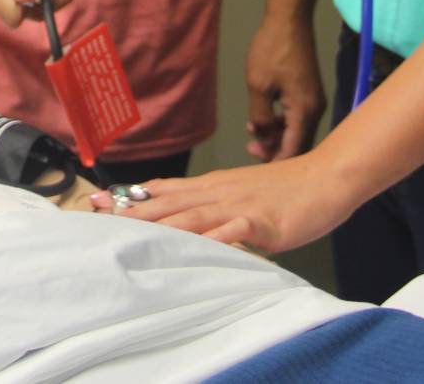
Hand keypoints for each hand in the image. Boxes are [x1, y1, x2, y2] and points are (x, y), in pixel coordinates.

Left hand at [88, 155, 351, 253]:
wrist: (327, 177)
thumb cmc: (287, 190)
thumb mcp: (241, 192)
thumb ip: (212, 204)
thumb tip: (183, 216)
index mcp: (213, 186)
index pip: (164, 190)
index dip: (130, 197)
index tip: (96, 201)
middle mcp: (219, 192)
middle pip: (168, 202)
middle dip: (132, 210)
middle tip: (97, 216)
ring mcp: (240, 205)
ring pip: (192, 214)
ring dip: (160, 223)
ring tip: (131, 231)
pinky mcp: (263, 221)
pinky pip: (234, 230)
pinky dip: (214, 237)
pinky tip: (197, 245)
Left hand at [244, 14, 324, 161]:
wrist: (289, 18)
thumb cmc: (272, 50)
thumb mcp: (258, 87)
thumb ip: (261, 119)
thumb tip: (263, 139)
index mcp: (305, 111)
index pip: (294, 151)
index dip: (277, 163)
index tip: (258, 172)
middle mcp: (315, 109)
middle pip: (298, 144)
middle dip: (274, 150)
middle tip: (250, 149)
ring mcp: (313, 100)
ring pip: (296, 131)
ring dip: (274, 136)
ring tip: (250, 133)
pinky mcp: (308, 93)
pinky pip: (296, 118)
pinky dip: (279, 122)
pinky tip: (259, 119)